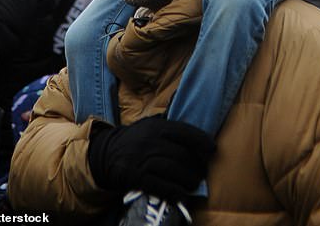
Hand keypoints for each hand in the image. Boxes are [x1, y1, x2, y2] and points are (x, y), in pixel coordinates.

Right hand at [87, 116, 214, 202]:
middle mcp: (150, 141)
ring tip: (195, 183)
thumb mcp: (149, 125)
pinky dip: (174, 191)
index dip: (201, 140)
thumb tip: (195, 131)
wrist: (107, 153)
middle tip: (203, 172)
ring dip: (188, 179)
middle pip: (181, 154)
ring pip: (173, 170)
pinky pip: (160, 185)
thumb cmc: (135, 139)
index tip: (212, 149)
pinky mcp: (136, 177)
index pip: (184, 132)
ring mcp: (143, 159)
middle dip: (196, 165)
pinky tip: (182, 194)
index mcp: (156, 126)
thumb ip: (169, 127)